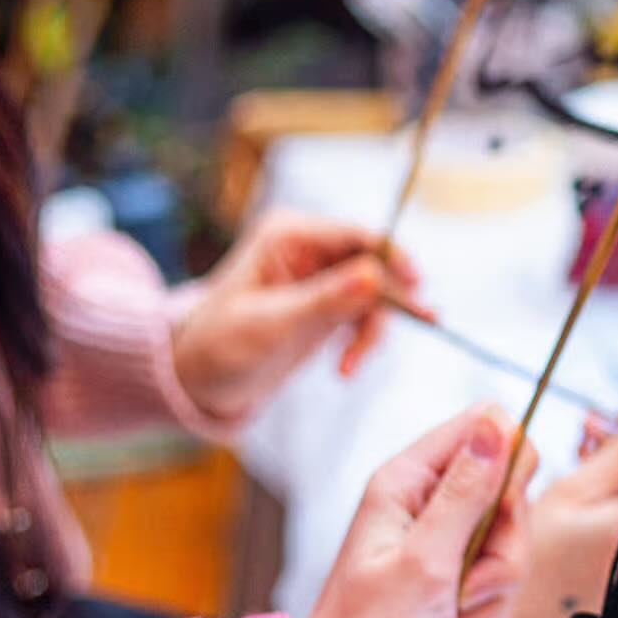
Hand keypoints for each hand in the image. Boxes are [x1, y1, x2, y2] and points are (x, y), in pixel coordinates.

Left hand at [171, 212, 428, 418]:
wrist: (197, 381)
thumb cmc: (219, 347)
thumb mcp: (272, 326)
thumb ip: (325, 301)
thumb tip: (374, 276)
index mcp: (290, 236)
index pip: (357, 236)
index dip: (393, 258)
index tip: (418, 285)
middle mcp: (309, 249)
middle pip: (374, 264)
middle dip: (387, 302)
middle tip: (420, 324)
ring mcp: (319, 277)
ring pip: (375, 294)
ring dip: (373, 331)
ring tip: (350, 368)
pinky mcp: (326, 305)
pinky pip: (364, 315)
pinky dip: (363, 341)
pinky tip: (346, 368)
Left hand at [301, 405, 538, 617]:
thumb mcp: (426, 562)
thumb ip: (467, 492)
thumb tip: (497, 423)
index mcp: (408, 483)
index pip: (486, 429)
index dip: (509, 467)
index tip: (497, 515)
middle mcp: (426, 509)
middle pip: (511, 498)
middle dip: (502, 554)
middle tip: (460, 589)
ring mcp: (442, 552)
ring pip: (511, 552)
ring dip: (490, 599)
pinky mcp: (453, 591)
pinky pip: (500, 593)